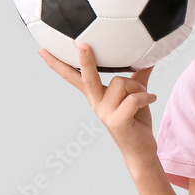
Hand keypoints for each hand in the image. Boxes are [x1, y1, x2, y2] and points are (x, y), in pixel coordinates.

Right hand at [38, 43, 158, 167]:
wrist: (140, 150)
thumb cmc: (136, 121)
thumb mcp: (135, 95)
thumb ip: (138, 76)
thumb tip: (148, 58)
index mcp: (96, 95)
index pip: (73, 77)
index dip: (57, 64)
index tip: (43, 50)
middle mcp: (96, 103)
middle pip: (88, 78)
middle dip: (85, 61)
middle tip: (83, 45)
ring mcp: (105, 113)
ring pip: (121, 83)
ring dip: (138, 86)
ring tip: (144, 95)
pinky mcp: (117, 121)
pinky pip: (133, 99)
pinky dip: (146, 96)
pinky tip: (151, 99)